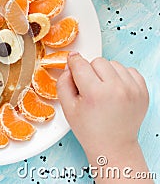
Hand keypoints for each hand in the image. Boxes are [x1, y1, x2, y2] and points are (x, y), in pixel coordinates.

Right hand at [57, 53, 149, 182]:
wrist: (113, 145)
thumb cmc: (89, 129)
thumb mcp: (67, 107)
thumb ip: (63, 82)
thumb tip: (70, 64)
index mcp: (95, 93)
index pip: (80, 63)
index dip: (73, 63)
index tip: (72, 65)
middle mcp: (117, 89)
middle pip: (98, 61)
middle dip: (90, 70)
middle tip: (88, 87)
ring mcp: (133, 89)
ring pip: (113, 64)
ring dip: (106, 72)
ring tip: (102, 90)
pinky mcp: (143, 91)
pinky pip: (129, 70)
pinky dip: (120, 76)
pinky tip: (114, 89)